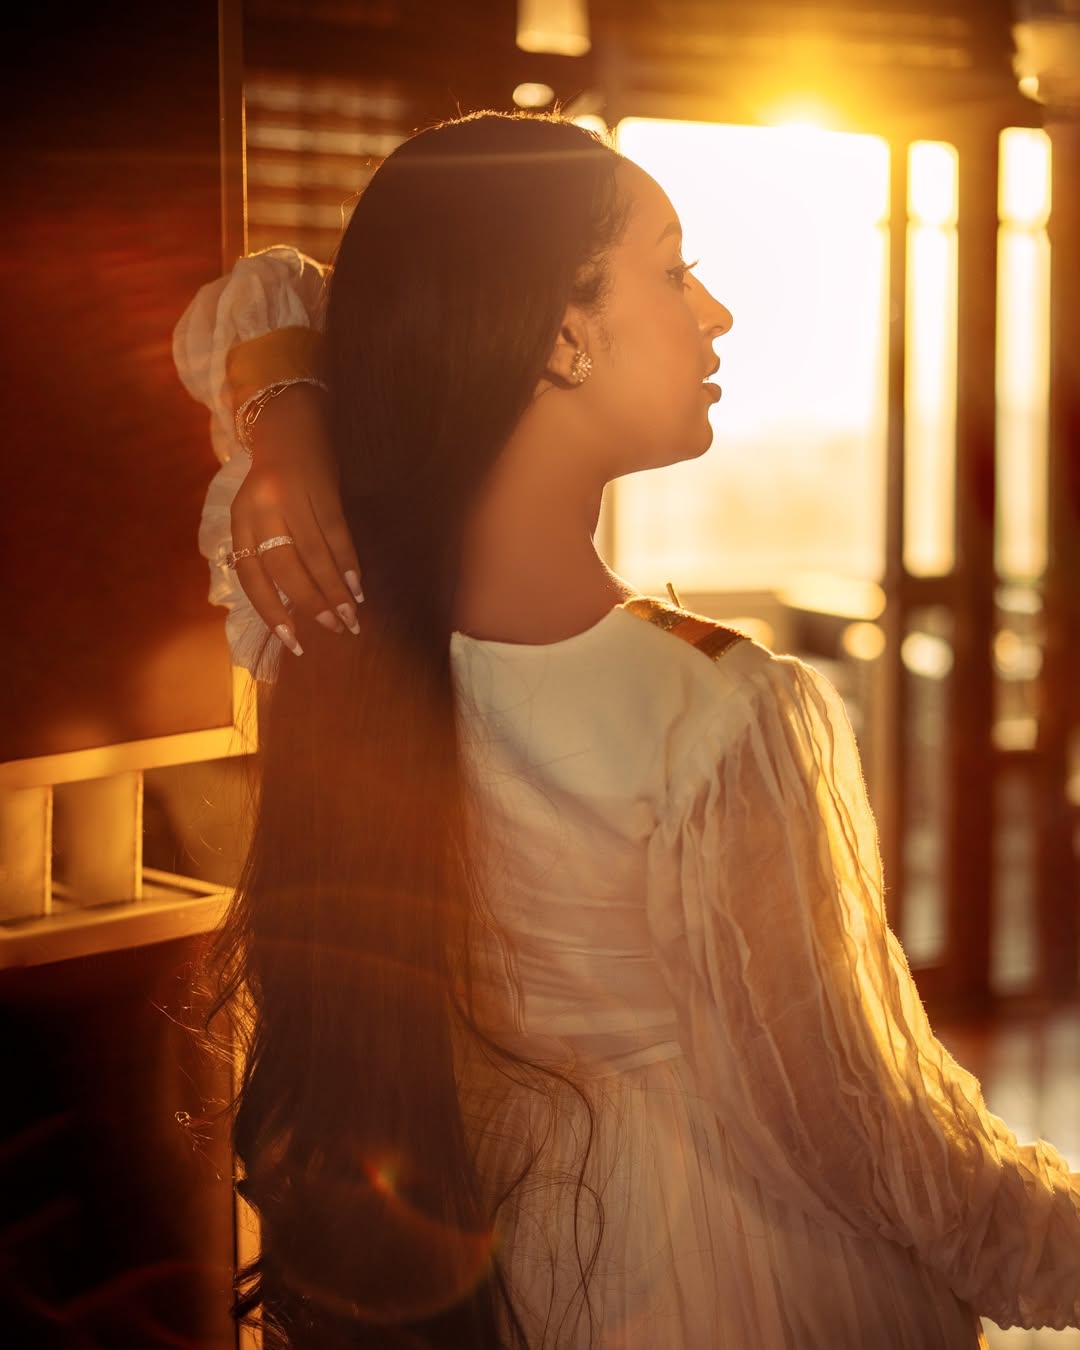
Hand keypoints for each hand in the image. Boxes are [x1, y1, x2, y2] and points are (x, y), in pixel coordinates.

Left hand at [228, 384, 362, 653]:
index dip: (272, 610)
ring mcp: (294, 499)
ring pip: (316, 556)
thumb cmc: (270, 479)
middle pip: (286, 568)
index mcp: (241, 519)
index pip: (252, 574)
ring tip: (350, 617)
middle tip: (333, 629)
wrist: (289, 422)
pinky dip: (349, 564)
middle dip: (311, 604)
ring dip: (335, 591)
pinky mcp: (324, 492)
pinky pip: (338, 535)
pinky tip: (358, 587)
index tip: (293, 639)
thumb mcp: (254, 512)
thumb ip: (263, 550)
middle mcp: (263, 510)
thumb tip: (289, 604)